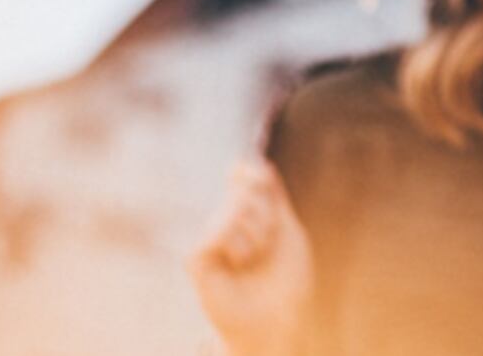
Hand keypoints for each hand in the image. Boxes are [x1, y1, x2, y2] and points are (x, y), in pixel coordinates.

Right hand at [188, 160, 313, 355]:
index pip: (243, 176)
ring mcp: (209, 240)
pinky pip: (213, 233)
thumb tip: (257, 162)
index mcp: (247, 214)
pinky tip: (238, 264)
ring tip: (254, 260)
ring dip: (257, 235)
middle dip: (266, 214)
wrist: (277, 321)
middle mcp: (225, 222)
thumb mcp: (286, 230)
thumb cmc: (285, 279)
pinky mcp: (196, 259)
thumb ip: (273, 196)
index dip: (250, 171)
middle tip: (268, 243)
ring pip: (231, 210)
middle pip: (243, 190)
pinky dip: (234, 245)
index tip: (258, 174)